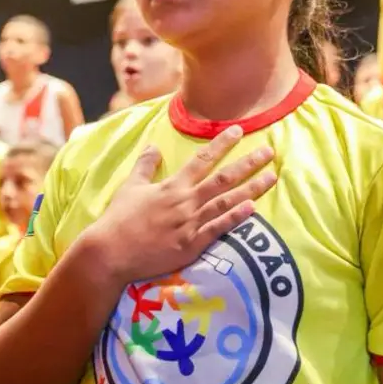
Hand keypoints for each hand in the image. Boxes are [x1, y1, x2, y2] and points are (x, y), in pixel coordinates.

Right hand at [82, 125, 276, 287]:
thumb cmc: (119, 220)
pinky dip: (236, 218)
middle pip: (223, 178)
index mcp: (172, 186)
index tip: (238, 131)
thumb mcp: (130, 187)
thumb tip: (153, 146)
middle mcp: (185, 201)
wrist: (111, 253)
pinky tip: (253, 208)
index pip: (202, 159)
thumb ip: (145, 165)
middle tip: (269, 151)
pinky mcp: (192, 245)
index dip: (222, 144)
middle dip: (248, 163)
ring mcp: (191, 223)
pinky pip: (219, 229)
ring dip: (252, 188)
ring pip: (227, 202)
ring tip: (271, 177)